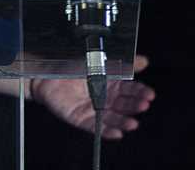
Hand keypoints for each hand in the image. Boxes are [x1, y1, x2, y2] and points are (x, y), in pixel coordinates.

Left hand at [32, 54, 155, 139]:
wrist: (45, 73)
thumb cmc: (71, 66)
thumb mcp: (97, 61)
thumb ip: (121, 62)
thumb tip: (143, 60)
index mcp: (111, 84)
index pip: (131, 90)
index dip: (141, 92)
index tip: (149, 94)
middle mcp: (106, 98)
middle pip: (125, 104)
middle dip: (135, 105)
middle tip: (143, 105)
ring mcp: (95, 109)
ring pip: (113, 118)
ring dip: (124, 122)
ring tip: (132, 123)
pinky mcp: (83, 119)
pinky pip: (96, 127)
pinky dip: (107, 131)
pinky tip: (117, 133)